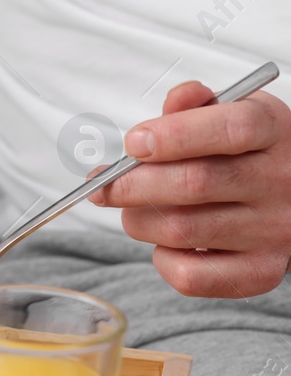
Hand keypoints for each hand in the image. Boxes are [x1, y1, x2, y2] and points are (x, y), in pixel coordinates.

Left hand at [91, 80, 290, 296]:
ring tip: (132, 208)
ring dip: (138, 219)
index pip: (232, 129)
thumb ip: (198, 106)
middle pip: (195, 183)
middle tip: (104, 184)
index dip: (174, 136)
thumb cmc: (247, 154)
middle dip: (132, 184)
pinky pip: (190, 275)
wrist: (290, 200)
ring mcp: (274, 231)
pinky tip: (164, 241)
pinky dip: (161, 259)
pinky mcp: (259, 272)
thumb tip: (177, 100)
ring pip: (181, 229)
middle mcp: (281, 183)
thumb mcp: (233, 114)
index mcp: (276, 133)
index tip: (133, 142)